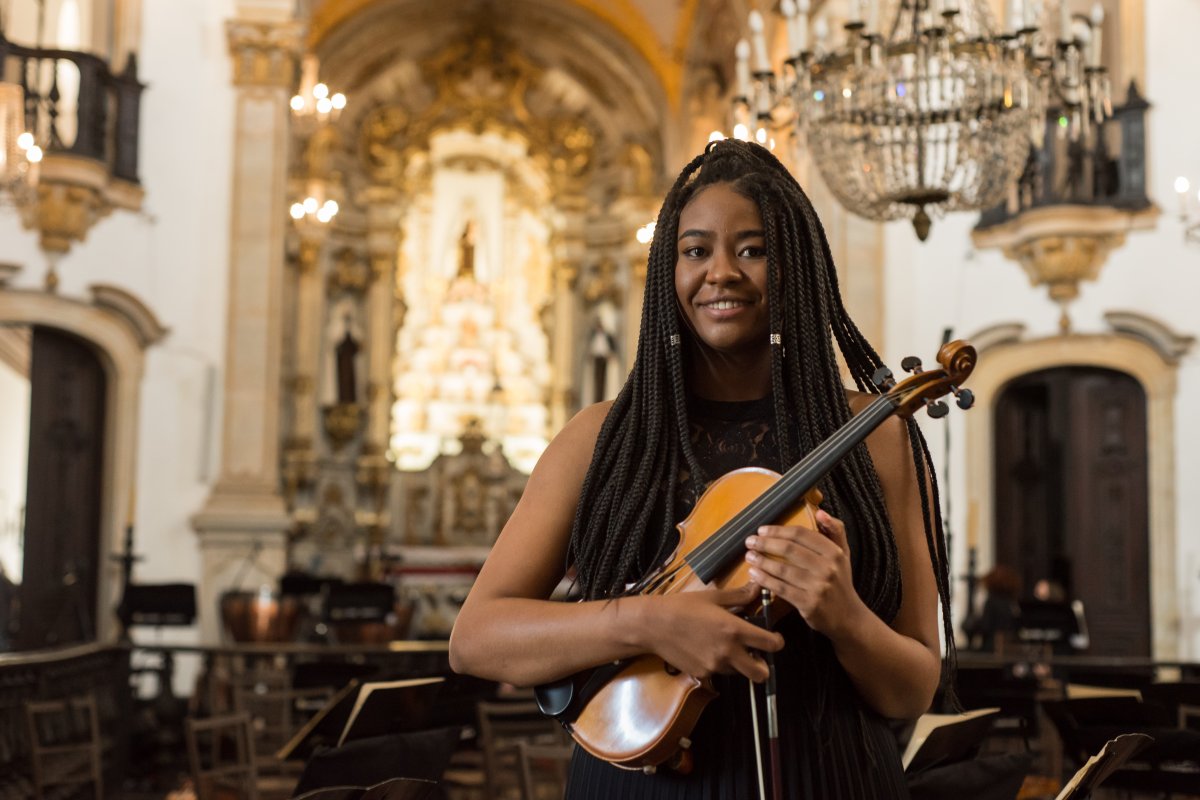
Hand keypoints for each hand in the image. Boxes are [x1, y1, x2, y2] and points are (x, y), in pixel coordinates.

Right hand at [640, 584, 782, 682]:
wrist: (653, 625)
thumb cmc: (682, 606)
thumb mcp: (712, 597)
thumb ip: (739, 596)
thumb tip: (757, 588)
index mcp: (734, 630)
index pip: (771, 644)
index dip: (777, 642)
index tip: (774, 638)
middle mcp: (728, 652)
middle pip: (761, 673)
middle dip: (763, 666)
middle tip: (756, 654)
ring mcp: (715, 666)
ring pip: (739, 673)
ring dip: (738, 664)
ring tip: (724, 646)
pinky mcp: (702, 674)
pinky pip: (718, 673)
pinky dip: (717, 664)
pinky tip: (705, 649)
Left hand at [744, 508, 866, 639]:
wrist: (848, 617)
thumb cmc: (841, 582)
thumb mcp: (844, 554)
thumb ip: (835, 531)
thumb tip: (820, 512)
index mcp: (834, 552)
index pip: (802, 535)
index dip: (779, 530)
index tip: (762, 530)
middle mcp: (828, 568)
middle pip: (790, 550)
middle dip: (766, 543)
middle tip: (750, 541)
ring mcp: (818, 587)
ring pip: (783, 569)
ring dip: (762, 561)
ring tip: (749, 556)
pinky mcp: (809, 604)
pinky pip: (781, 588)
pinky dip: (765, 580)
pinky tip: (754, 574)